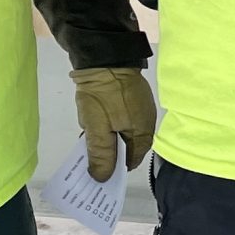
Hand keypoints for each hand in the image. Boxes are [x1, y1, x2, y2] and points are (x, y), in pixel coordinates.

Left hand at [71, 64, 156, 182]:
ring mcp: (140, 109)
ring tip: (88, 139)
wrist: (104, 55)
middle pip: (127, 147)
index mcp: (143, 134)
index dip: (114, 170)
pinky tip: (95, 122)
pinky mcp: (132, 98)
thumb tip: (102, 179)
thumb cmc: (103, 95)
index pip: (130, 161)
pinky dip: (109, 124)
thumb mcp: (98, 128)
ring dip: (107, 137)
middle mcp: (146, 123)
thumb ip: (101, 155)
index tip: (97, 174)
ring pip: (122, 133)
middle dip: (109, 153)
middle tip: (89, 157)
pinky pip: (121, 119)